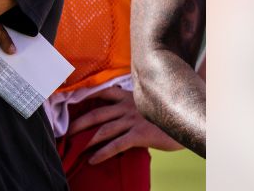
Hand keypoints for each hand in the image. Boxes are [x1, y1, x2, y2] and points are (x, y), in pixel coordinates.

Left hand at [67, 85, 184, 162]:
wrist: (189, 119)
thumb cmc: (168, 114)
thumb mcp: (149, 104)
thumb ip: (134, 105)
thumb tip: (121, 111)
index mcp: (129, 96)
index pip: (102, 93)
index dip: (86, 96)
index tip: (71, 101)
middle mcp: (127, 107)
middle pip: (96, 113)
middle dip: (78, 122)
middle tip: (64, 131)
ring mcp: (132, 120)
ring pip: (102, 130)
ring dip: (86, 139)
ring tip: (73, 146)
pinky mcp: (139, 134)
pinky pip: (116, 145)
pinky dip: (102, 153)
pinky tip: (93, 160)